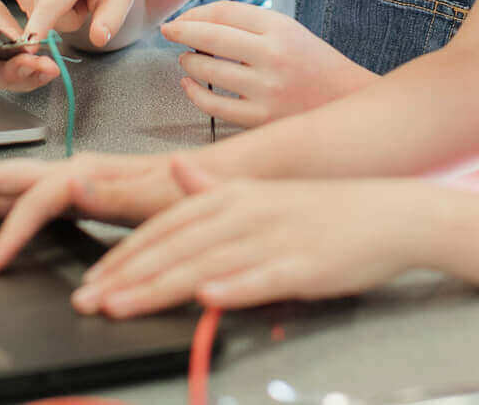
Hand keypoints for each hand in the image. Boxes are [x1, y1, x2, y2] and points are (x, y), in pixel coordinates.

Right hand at [0, 151, 190, 272]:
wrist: (213, 180)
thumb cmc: (189, 191)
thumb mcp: (158, 196)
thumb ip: (113, 190)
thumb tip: (71, 183)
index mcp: (87, 173)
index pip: (31, 200)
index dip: (6, 233)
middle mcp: (72, 170)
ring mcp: (69, 179)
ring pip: (3, 184)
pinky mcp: (72, 193)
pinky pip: (18, 197)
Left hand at [74, 160, 427, 316]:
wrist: (391, 213)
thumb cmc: (326, 211)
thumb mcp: (263, 191)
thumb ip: (213, 187)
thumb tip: (175, 172)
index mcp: (232, 196)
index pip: (164, 227)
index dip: (123, 255)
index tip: (92, 281)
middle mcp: (245, 212)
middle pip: (173, 247)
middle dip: (125, 276)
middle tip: (87, 301)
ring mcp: (274, 238)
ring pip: (205, 264)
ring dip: (159, 286)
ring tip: (122, 305)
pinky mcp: (304, 264)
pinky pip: (262, 278)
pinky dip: (233, 288)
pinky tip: (208, 298)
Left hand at [161, 2, 375, 127]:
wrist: (346, 100)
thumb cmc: (311, 63)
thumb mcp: (288, 31)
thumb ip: (249, 24)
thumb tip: (196, 21)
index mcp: (280, 27)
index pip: (224, 12)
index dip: (195, 14)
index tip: (181, 19)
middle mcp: (273, 55)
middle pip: (210, 37)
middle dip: (181, 32)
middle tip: (168, 31)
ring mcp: (266, 89)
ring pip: (207, 71)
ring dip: (188, 63)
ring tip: (186, 60)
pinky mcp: (261, 118)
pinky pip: (214, 105)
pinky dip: (194, 93)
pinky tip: (189, 86)